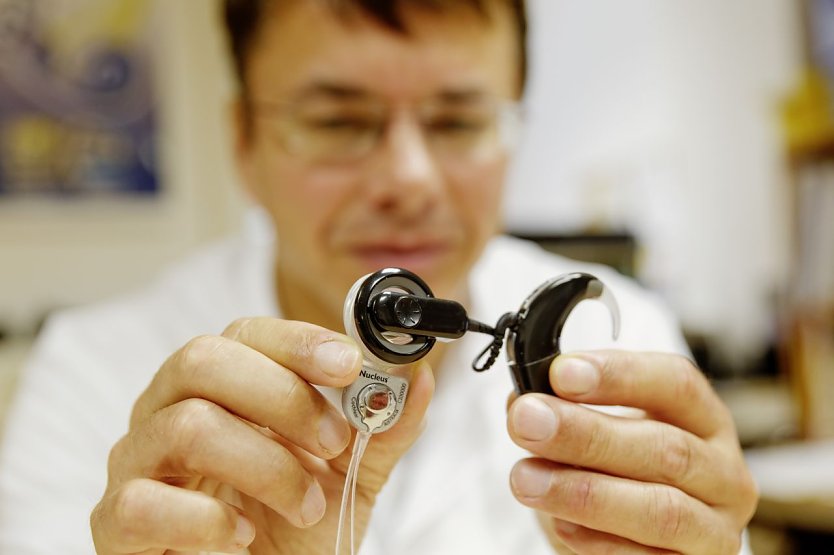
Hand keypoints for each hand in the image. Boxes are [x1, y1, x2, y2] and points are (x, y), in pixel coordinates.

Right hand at [90, 317, 433, 553]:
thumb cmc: (295, 528)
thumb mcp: (350, 474)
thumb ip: (382, 428)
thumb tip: (418, 377)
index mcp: (222, 387)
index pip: (245, 333)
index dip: (298, 342)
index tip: (350, 366)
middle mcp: (169, 409)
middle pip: (204, 360)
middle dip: (282, 397)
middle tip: (333, 441)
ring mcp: (137, 463)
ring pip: (186, 425)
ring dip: (266, 467)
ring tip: (305, 506)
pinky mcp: (116, 522)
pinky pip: (144, 502)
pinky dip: (207, 520)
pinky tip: (239, 536)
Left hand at [506, 351, 756, 553]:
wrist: (632, 537)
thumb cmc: (617, 469)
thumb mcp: (600, 428)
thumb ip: (564, 409)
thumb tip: (522, 402)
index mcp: (703, 418)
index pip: (675, 383)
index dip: (618, 375)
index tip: (561, 372)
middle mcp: (722, 472)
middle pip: (665, 447)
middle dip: (587, 434)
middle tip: (527, 421)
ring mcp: (714, 528)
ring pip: (661, 509)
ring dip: (585, 492)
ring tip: (525, 478)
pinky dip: (598, 541)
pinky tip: (559, 523)